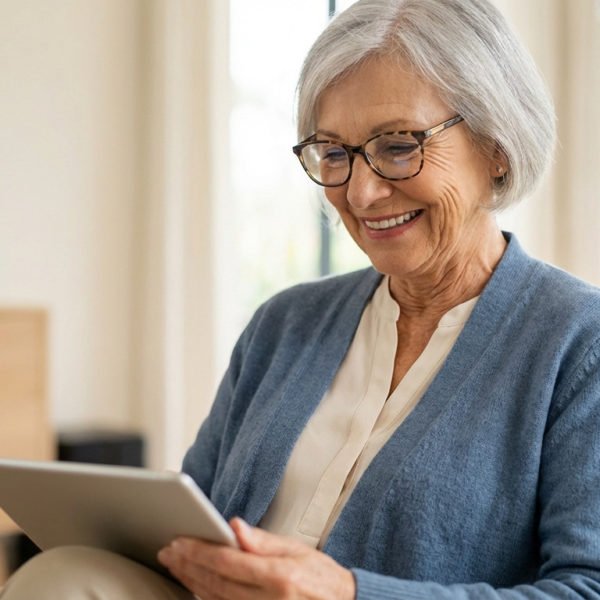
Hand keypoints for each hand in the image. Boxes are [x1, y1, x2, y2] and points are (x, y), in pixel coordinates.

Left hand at [157, 517, 355, 599]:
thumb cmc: (321, 576)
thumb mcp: (297, 550)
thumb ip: (262, 541)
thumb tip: (234, 526)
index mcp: (278, 577)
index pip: (227, 562)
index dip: (199, 551)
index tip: (179, 540)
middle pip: (215, 583)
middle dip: (187, 565)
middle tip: (168, 551)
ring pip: (214, 599)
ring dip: (190, 581)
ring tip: (174, 564)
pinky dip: (204, 597)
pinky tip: (193, 585)